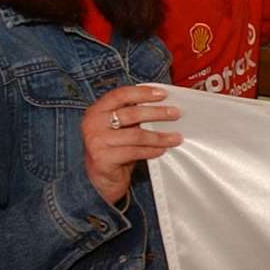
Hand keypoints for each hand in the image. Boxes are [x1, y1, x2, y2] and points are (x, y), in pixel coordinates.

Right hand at [82, 85, 182, 205]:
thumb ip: (133, 114)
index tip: (163, 94)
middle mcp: (93, 123)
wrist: (101, 176)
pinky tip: (162, 150)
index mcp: (98, 110)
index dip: (142, 92)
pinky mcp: (103, 158)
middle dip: (157, 113)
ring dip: (160, 136)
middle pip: (131, 114)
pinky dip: (151, 150)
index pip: (120, 95)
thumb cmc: (114, 147)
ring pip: (136, 135)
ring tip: (176, 137)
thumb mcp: (119, 127)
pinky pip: (134, 152)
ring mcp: (97, 141)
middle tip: (176, 113)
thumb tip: (164, 105)